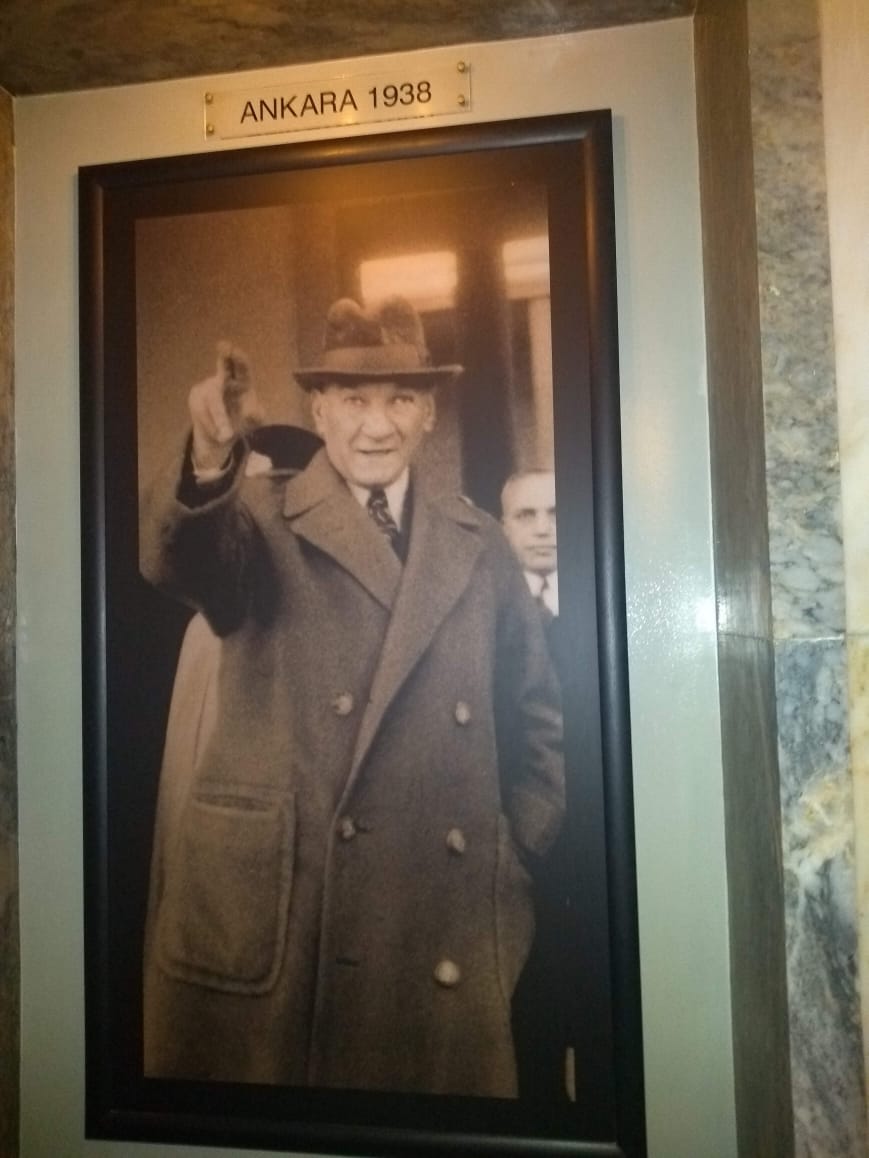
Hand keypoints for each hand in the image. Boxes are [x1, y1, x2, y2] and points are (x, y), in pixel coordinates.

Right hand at [188, 341, 263, 471]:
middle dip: (225, 357)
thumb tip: (252, 413)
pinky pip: (202, 411)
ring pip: (213, 401)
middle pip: (224, 367)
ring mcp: (208, 387)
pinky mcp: (195, 397)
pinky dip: (211, 425)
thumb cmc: (242, 420)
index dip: (238, 358)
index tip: (232, 349)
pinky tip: (216, 433)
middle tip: (224, 346)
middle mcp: (224, 379)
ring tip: (226, 436)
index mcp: (243, 382)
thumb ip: (255, 416)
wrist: (221, 434)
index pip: (242, 368)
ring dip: (219, 419)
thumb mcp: (253, 421)